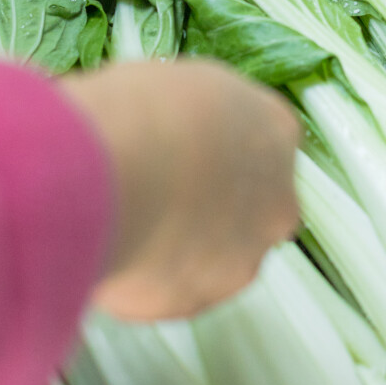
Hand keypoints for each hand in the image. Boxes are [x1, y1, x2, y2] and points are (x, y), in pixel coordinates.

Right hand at [59, 59, 299, 321]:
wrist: (109, 175)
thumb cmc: (139, 113)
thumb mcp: (180, 84)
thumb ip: (199, 116)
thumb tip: (178, 128)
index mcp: (275, 131)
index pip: (263, 142)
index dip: (219, 149)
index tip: (184, 150)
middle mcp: (276, 199)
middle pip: (251, 207)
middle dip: (210, 205)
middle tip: (156, 192)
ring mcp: (243, 256)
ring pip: (214, 256)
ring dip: (179, 246)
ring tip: (123, 222)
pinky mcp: (198, 300)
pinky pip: (171, 289)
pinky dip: (144, 277)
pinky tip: (111, 251)